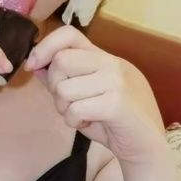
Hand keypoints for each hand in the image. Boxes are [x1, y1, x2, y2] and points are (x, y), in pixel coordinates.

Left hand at [25, 25, 165, 164]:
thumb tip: (36, 66)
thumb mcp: (87, 97)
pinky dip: (73, 122)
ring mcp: (116, 82)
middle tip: (67, 103)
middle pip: (61, 60)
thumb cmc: (115, 123)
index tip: (33, 66)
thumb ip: (64, 80)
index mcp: (105, 58)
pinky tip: (87, 124)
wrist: (147, 147)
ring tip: (80, 116)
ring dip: (63, 109)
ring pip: (63, 89)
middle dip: (53, 86)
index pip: (69, 33)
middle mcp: (112, 64)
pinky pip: (75, 109)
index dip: (44, 47)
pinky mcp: (116, 104)